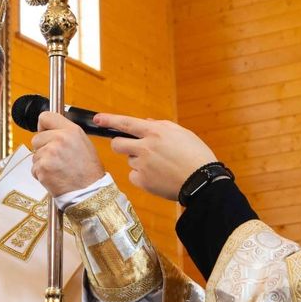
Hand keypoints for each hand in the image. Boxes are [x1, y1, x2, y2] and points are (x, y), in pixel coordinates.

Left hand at [29, 111, 104, 196]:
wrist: (89, 191)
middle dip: (42, 148)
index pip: (45, 117)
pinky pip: (34, 168)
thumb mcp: (83, 143)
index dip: (42, 126)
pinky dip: (41, 174)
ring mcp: (49, 153)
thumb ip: (66, 133)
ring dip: (42, 163)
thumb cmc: (88, 170)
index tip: (44, 132)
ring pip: (35, 155)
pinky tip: (54, 177)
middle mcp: (59, 139)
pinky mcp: (42, 167)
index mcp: (71, 131)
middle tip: (56, 158)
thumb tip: (51, 130)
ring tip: (58, 169)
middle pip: (36, 138)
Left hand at [97, 114, 216, 201]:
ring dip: (139, 162)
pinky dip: (142, 177)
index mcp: (155, 132)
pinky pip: (134, 176)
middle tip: (134, 149)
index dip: (109, 120)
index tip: (97, 119)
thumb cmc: (196, 155)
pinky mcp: (142, 181)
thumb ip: (160, 125)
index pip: (126, 123)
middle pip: (117, 144)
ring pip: (130, 161)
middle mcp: (145, 147)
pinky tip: (158, 177)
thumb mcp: (182, 133)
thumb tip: (145, 121)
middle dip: (121, 145)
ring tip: (160, 166)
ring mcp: (142, 165)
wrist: (203, 182)